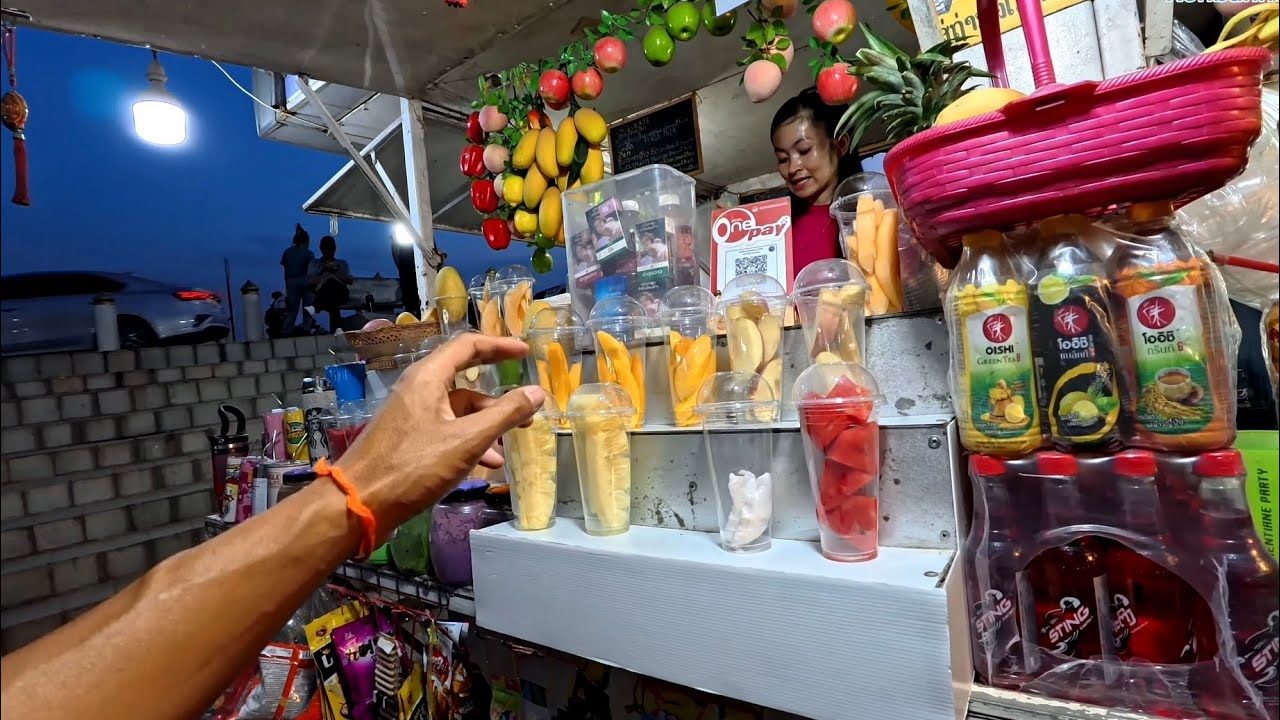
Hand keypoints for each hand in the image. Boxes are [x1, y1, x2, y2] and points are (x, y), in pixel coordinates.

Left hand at [335, 334, 544, 538]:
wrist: (359, 503)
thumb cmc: (413, 466)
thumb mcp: (467, 440)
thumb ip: (505, 414)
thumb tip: (537, 392)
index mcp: (428, 377)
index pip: (467, 346)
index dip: (499, 345)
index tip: (525, 351)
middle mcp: (418, 389)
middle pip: (465, 379)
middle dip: (499, 395)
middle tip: (527, 404)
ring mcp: (412, 415)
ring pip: (457, 410)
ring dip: (486, 423)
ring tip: (512, 441)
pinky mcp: (408, 439)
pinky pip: (446, 430)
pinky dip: (468, 441)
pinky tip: (487, 464)